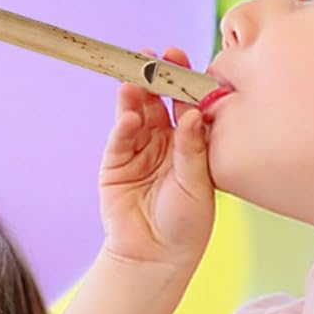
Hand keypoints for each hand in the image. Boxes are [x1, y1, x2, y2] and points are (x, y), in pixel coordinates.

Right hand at [99, 46, 214, 268]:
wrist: (155, 256)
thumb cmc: (186, 224)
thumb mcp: (198, 184)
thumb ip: (192, 148)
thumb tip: (191, 114)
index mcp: (190, 143)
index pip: (185, 103)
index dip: (183, 81)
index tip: (181, 58)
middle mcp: (164, 142)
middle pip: (157, 102)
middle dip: (155, 78)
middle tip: (153, 57)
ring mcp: (138, 151)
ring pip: (135, 115)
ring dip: (134, 95)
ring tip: (134, 79)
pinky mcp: (115, 165)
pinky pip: (119, 140)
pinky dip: (122, 126)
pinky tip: (127, 116)